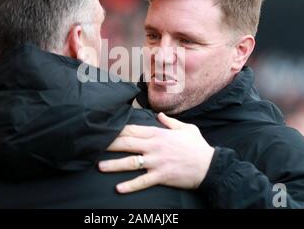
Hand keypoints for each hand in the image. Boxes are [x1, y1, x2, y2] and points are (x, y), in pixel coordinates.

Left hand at [98, 113, 214, 192]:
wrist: (210, 166)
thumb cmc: (198, 147)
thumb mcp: (186, 129)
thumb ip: (170, 122)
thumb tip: (159, 115)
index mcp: (159, 134)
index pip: (133, 130)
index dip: (118, 129)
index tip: (105, 128)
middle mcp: (155, 147)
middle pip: (127, 143)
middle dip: (110, 143)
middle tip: (94, 144)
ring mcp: (157, 162)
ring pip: (131, 162)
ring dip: (114, 165)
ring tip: (99, 167)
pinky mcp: (161, 176)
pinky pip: (142, 181)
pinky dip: (130, 185)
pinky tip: (118, 188)